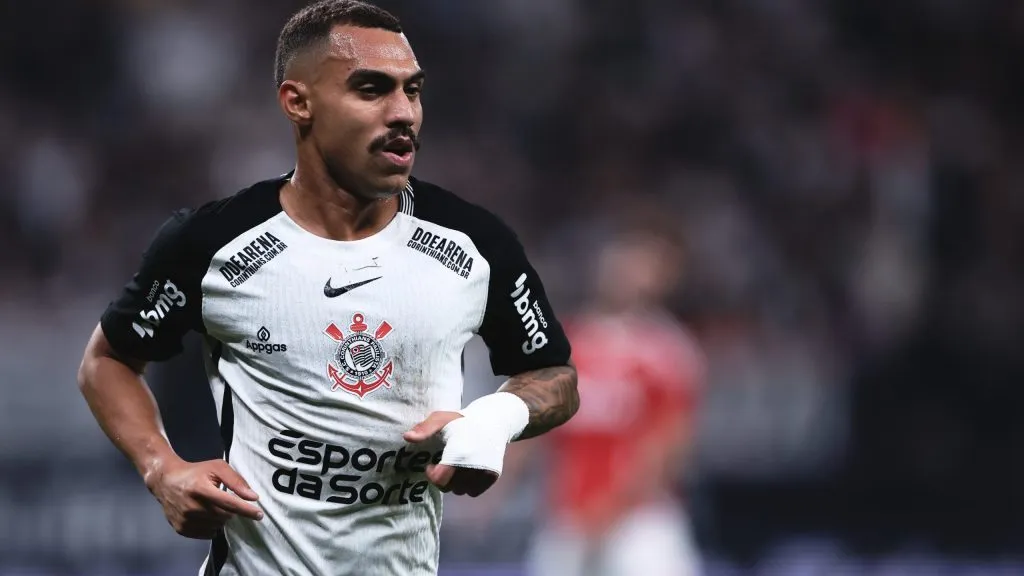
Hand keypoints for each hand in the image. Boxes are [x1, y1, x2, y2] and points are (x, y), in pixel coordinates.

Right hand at [145, 456, 262, 538]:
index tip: (260, 514)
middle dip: (232, 510)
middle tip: (226, 501)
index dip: (246, 510)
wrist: (166, 481)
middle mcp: (192, 507)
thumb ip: (236, 480)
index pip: (229, 503)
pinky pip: (207, 534)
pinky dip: (212, 526)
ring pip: (217, 526)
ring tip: (213, 506)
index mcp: (201, 489)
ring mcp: (185, 520)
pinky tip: (206, 515)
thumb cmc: (196, 472)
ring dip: (222, 518)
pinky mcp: (181, 529)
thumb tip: (253, 497)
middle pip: (225, 516)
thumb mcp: (217, 467)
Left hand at [403, 411, 499, 496]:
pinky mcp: (492, 477)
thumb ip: (424, 429)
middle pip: (449, 487)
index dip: (431, 475)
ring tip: (456, 467)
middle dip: (442, 479)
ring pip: (461, 491)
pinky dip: (468, 485)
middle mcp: (473, 465)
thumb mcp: (441, 419)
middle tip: (444, 464)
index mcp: (458, 453)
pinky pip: (473, 492)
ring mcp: (484, 473)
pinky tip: (467, 471)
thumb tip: (407, 437)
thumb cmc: (462, 421)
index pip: (440, 480)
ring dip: (456, 483)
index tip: (431, 465)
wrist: (493, 421)